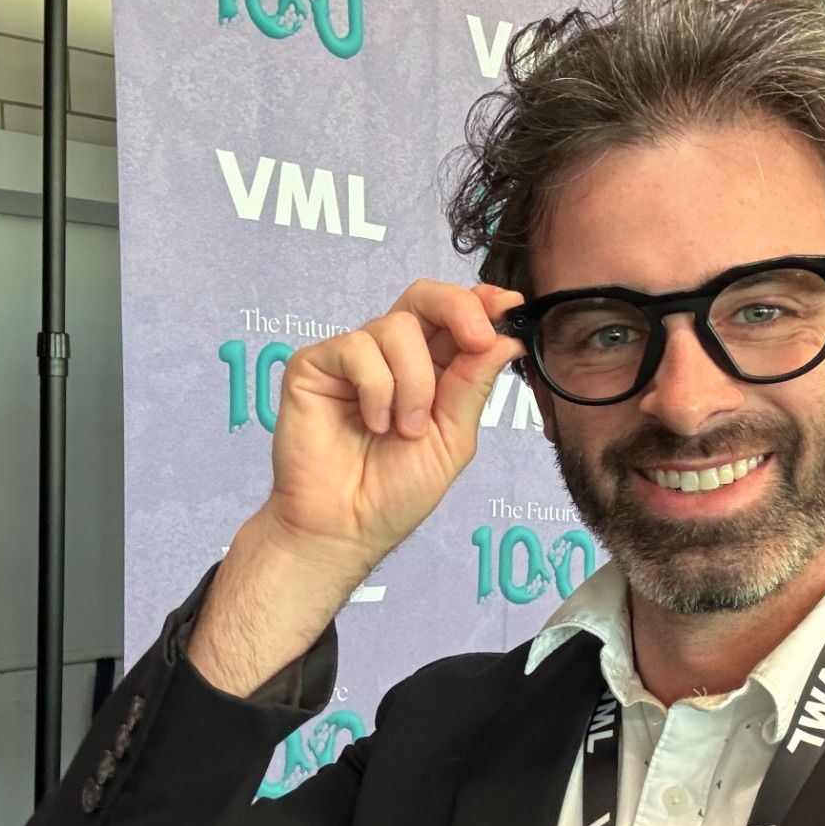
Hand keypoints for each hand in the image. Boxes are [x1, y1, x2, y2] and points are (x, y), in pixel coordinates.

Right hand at [260, 280, 524, 563]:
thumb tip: (507, 339)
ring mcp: (353, 358)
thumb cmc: (394, 493)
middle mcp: (392, 356)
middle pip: (425, 296)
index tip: (509, 305)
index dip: (482, 303)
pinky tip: (373, 423)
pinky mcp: (315, 365)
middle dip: (458, 308)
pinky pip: (358, 348)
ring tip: (404, 430)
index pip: (456, 316)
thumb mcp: (452, 439)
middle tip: (476, 340)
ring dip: (414, 383)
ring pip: (397, 326)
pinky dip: (377, 388)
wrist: (346, 529)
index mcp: (431, 369)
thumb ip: (473, 385)